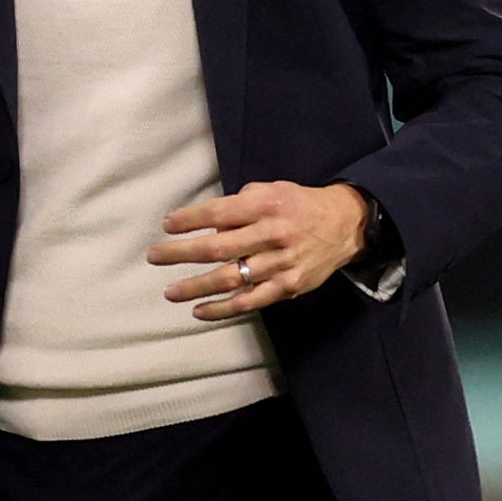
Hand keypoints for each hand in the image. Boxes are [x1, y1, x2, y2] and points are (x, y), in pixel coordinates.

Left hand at [147, 181, 369, 319]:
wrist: (346, 225)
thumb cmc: (299, 205)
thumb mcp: (271, 190)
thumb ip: (240, 204)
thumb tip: (207, 225)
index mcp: (266, 205)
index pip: (219, 213)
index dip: (189, 220)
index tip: (167, 225)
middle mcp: (272, 234)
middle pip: (218, 247)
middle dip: (181, 253)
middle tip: (154, 257)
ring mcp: (280, 264)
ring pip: (231, 279)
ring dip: (196, 287)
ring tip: (170, 291)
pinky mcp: (288, 287)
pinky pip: (250, 302)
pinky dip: (223, 309)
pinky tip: (200, 310)